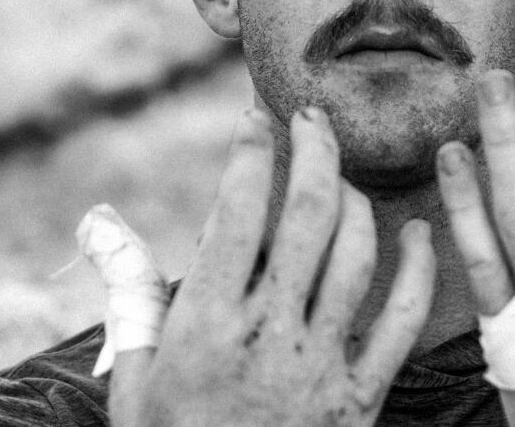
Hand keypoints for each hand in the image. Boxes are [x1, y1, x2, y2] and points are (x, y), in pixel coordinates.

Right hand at [95, 107, 435, 426]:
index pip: (236, 212)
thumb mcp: (132, 378)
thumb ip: (127, 291)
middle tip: (312, 117)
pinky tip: (416, 234)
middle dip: (314, 150)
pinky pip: (404, 321)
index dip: (250, 153)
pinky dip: (417, 270)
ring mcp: (320, 365)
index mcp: (205, 326)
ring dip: (355, 199)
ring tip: (341, 175)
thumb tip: (96, 220)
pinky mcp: (361, 397)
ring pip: (356, 255)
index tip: (254, 119)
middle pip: (308, 216)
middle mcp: (267, 336)